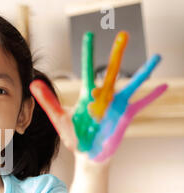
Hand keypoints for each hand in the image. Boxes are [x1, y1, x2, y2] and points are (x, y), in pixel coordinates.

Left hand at [29, 31, 166, 161]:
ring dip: (143, 72)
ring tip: (156, 58)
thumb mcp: (59, 118)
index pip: (88, 71)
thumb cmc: (74, 136)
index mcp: (87, 96)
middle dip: (117, 55)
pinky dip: (152, 97)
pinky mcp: (125, 117)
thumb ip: (48, 101)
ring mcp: (116, 106)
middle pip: (112, 72)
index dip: (88, 54)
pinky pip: (141, 105)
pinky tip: (163, 87)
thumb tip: (33, 83)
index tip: (88, 36)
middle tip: (124, 35)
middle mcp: (103, 98)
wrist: (87, 154)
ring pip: (131, 85)